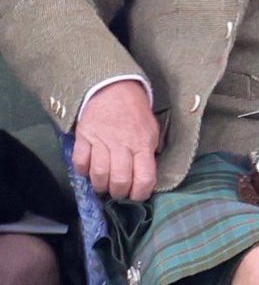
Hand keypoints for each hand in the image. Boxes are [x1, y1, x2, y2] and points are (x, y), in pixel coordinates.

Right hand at [73, 81, 159, 200]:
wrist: (113, 88)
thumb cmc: (135, 113)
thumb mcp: (152, 131)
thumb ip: (148, 153)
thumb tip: (145, 177)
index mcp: (143, 144)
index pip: (144, 178)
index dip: (141, 194)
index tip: (137, 195)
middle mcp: (122, 144)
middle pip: (120, 180)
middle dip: (119, 193)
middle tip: (119, 192)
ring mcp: (101, 141)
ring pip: (99, 174)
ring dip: (101, 185)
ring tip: (104, 185)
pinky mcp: (83, 137)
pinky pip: (80, 162)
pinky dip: (83, 171)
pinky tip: (89, 170)